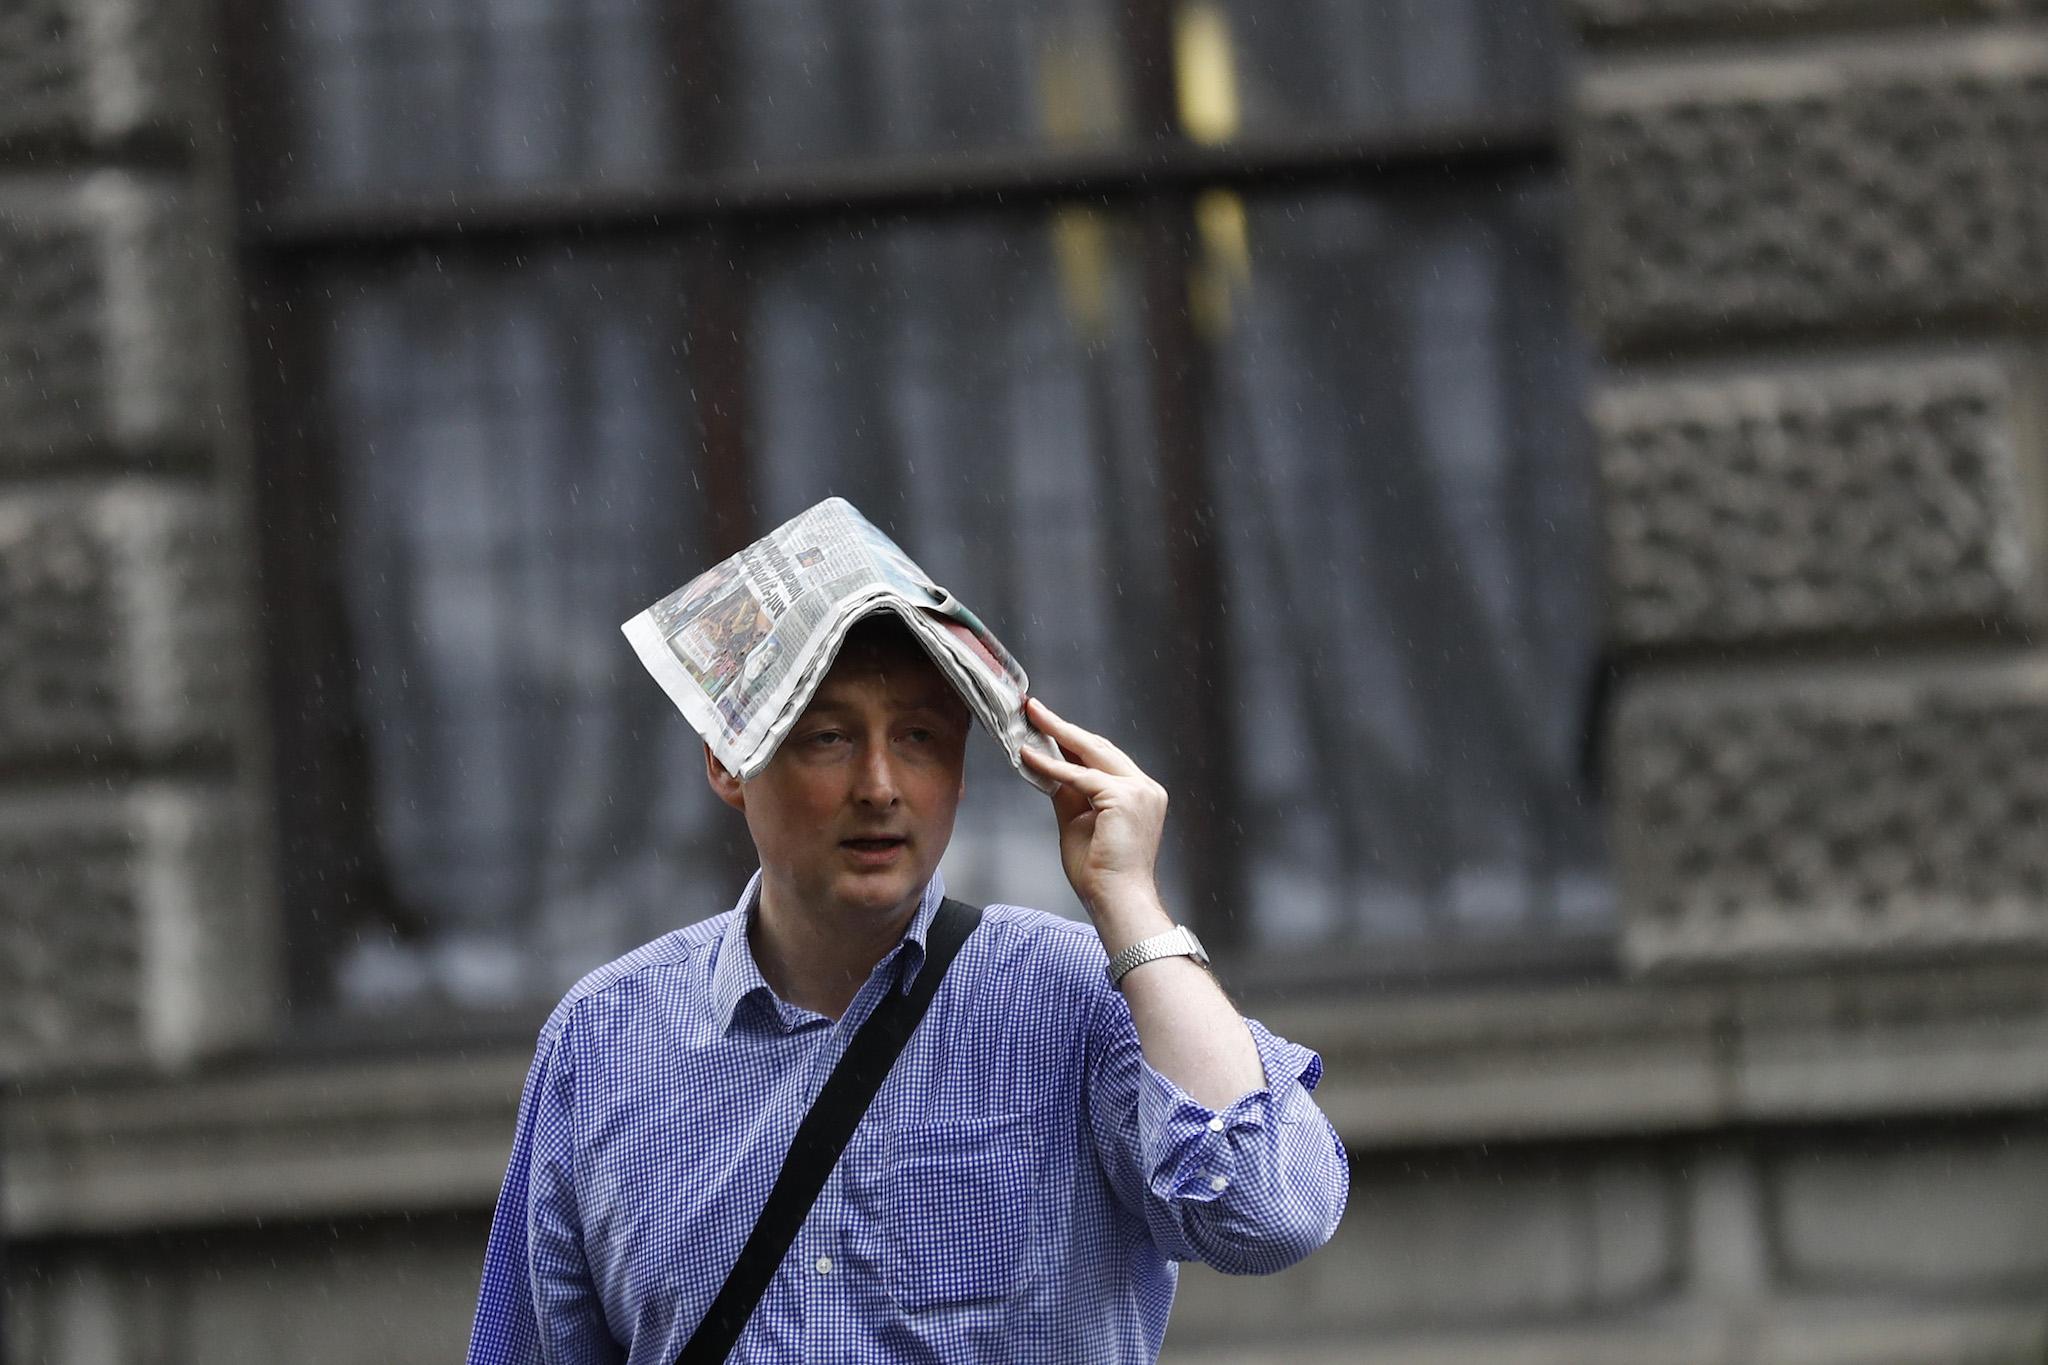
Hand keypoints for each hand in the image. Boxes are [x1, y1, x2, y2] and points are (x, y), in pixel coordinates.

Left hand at [1020, 698, 1170, 926]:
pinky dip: (1052, 766)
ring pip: (1092, 753)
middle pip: (1100, 747)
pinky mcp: (1124, 798)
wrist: (1117, 900)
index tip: (1048, 724)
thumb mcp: (1079, 823)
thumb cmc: (1100, 873)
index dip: (1073, 740)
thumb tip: (1049, 768)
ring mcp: (1139, 791)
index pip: (1104, 758)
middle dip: (1063, 727)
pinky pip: (1080, 776)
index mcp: (1141, 793)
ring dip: (1058, 734)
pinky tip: (1029, 755)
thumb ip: (1069, 794)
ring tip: (1032, 718)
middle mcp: (1146, 787)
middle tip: (1034, 708)